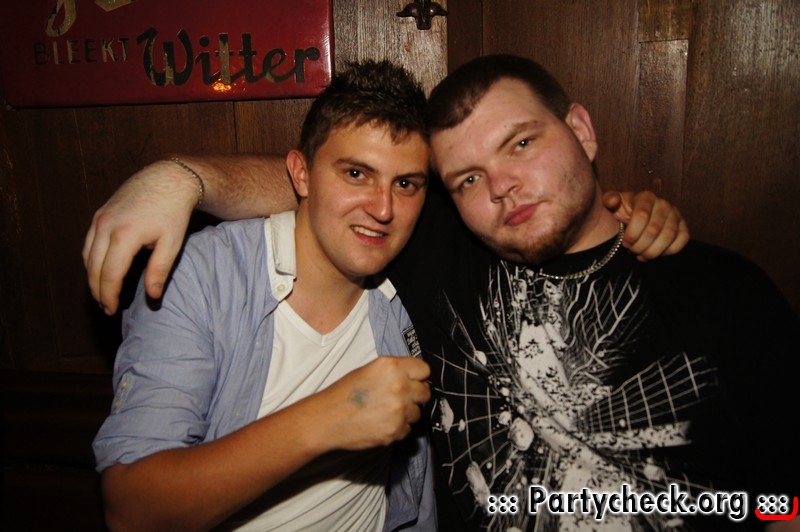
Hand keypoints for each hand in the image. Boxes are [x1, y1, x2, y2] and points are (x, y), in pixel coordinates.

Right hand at [82, 160, 198, 314]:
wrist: (168, 178)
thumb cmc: (173, 211)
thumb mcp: (172, 242)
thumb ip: (159, 270)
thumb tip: (152, 296)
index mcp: (125, 235)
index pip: (110, 274)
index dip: (109, 295)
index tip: (112, 310)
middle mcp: (106, 226)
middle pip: (93, 268)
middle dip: (98, 291)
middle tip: (106, 308)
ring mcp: (100, 218)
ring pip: (87, 256)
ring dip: (92, 277)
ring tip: (102, 294)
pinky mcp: (99, 213)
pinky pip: (88, 243)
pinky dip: (91, 260)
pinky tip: (100, 271)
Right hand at [320, 356, 430, 449]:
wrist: (327, 419)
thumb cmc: (344, 394)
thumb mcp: (369, 370)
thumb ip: (394, 371)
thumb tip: (414, 377)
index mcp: (392, 366)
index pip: (424, 369)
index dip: (418, 376)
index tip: (414, 381)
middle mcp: (399, 386)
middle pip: (425, 392)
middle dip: (415, 395)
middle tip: (399, 398)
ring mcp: (399, 409)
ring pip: (417, 412)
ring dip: (406, 413)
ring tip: (385, 411)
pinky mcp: (396, 430)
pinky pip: (407, 429)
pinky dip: (398, 428)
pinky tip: (380, 423)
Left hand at [603, 190, 689, 259]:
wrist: (633, 217)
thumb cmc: (621, 212)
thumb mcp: (611, 204)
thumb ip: (609, 200)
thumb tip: (613, 200)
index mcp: (645, 197)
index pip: (641, 216)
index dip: (632, 234)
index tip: (625, 243)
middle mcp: (663, 204)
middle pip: (654, 229)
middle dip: (640, 245)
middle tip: (631, 251)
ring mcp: (675, 214)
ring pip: (669, 236)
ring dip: (653, 251)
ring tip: (641, 255)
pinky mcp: (683, 226)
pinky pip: (683, 239)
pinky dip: (669, 251)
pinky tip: (655, 254)